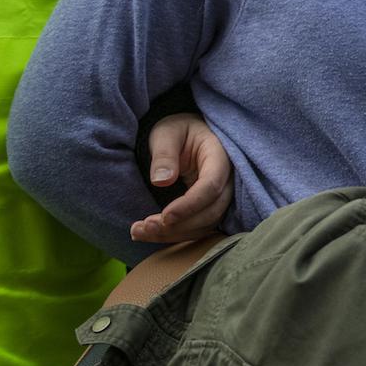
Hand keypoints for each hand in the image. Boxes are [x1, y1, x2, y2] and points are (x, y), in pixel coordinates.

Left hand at [130, 112, 231, 244]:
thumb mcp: (166, 133)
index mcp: (219, 155)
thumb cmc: (177, 130)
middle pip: (212, 210)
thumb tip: (161, 181)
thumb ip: (164, 154)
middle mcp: (226, 178)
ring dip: (175, 234)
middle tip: (146, 226)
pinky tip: (149, 233)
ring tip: (139, 232)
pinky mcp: (209, 206)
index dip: (190, 205)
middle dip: (180, 225)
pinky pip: (198, 226)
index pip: (212, 186)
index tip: (165, 216)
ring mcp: (220, 194)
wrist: (183, 135)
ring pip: (206, 223)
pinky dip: (175, 234)